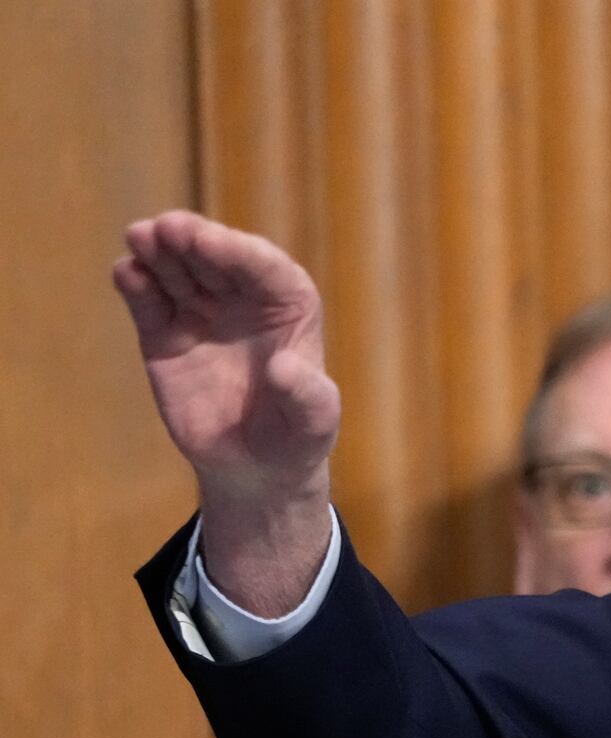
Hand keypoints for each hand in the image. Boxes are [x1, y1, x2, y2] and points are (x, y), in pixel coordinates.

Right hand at [114, 212, 339, 614]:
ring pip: (178, 270)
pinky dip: (137, 285)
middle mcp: (244, 298)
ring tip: (140, 237)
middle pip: (216, 258)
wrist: (256, 467)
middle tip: (167, 229)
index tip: (210, 243)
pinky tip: (127, 273)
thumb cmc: (296, 435)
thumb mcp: (314, 421)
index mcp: (289, 305)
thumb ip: (307, 394)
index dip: (238, 251)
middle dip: (193, 239)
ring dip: (159, 251)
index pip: (265, 267)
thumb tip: (283, 368)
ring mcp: (202, 312)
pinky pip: (149, 302)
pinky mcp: (165, 335)